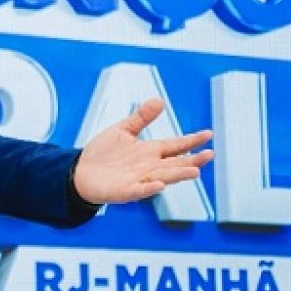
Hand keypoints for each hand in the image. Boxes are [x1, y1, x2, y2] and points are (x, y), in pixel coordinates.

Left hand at [72, 98, 213, 204]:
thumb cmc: (103, 153)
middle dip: (193, 160)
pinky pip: (139, 190)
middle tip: (209, 154)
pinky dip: (149, 188)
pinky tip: (159, 185)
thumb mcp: (123, 130)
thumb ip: (141, 118)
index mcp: (150, 152)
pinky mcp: (125, 191)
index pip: (176, 146)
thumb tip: (159, 100)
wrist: (81, 172)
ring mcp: (139, 180)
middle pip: (176, 164)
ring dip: (178, 175)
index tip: (208, 134)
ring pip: (163, 177)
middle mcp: (149, 167)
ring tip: (194, 171)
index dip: (191, 141)